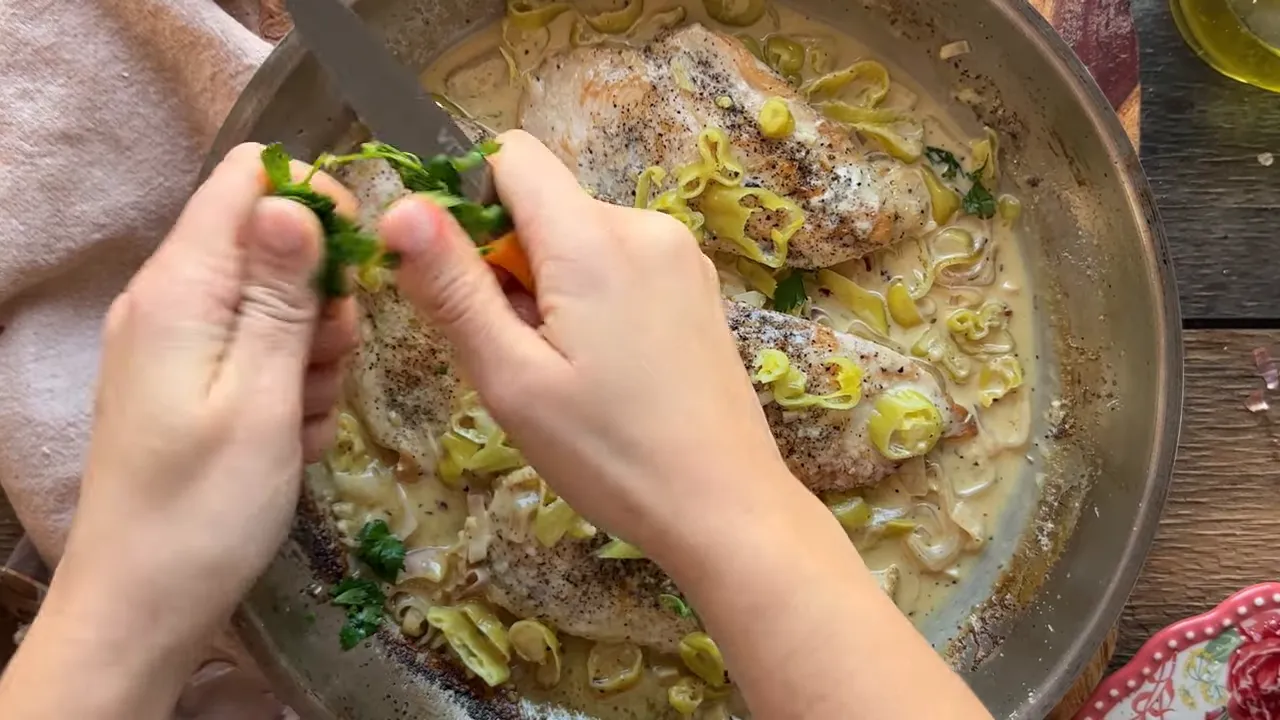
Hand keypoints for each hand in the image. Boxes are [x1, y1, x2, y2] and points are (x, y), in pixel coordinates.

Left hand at [61, 142, 358, 641]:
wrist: (141, 607)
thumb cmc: (205, 507)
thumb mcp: (261, 398)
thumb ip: (279, 294)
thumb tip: (294, 198)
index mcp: (181, 287)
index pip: (249, 179)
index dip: (315, 204)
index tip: (356, 270)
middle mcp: (171, 299)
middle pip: (272, 244)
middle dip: (321, 298)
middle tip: (325, 368)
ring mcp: (178, 343)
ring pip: (277, 305)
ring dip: (312, 354)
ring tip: (302, 420)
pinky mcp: (189, 382)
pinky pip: (259, 353)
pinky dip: (289, 388)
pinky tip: (290, 440)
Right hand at [380, 131, 799, 559]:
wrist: (726, 506)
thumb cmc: (610, 454)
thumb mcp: (512, 379)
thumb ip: (454, 288)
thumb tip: (399, 206)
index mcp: (594, 238)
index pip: (510, 154)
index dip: (467, 201)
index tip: (463, 279)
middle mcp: (644, 225)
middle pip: (543, 204)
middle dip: (510, 264)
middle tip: (517, 353)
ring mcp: (679, 255)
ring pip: (579, 239)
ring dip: (550, 289)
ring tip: (563, 372)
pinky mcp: (697, 286)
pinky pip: (619, 264)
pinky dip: (591, 301)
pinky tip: (603, 371)